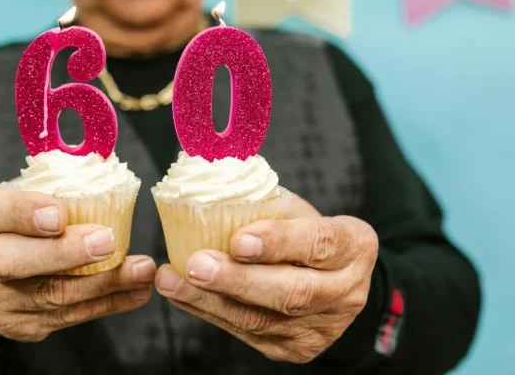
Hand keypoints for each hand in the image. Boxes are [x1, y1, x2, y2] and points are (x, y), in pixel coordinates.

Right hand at [0, 185, 155, 341]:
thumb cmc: (5, 220)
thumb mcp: (8, 193)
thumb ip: (44, 186)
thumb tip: (103, 172)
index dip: (22, 214)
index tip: (59, 214)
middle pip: (10, 262)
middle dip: (64, 253)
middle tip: (107, 241)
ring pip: (49, 296)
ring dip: (102, 283)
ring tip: (140, 269)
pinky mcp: (17, 325)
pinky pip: (66, 317)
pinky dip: (106, 304)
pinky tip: (134, 292)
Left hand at [154, 195, 378, 362]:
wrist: (332, 281)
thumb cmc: (304, 233)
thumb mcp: (296, 209)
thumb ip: (263, 201)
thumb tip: (208, 176)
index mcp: (354, 245)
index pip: (318, 243)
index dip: (277, 242)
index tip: (238, 239)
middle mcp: (346, 292)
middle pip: (291, 293)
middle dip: (237, 280)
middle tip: (196, 265)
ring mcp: (320, 328)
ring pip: (261, 320)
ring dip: (209, 300)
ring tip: (172, 281)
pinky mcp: (293, 349)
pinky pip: (246, 332)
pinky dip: (208, 311)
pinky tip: (182, 294)